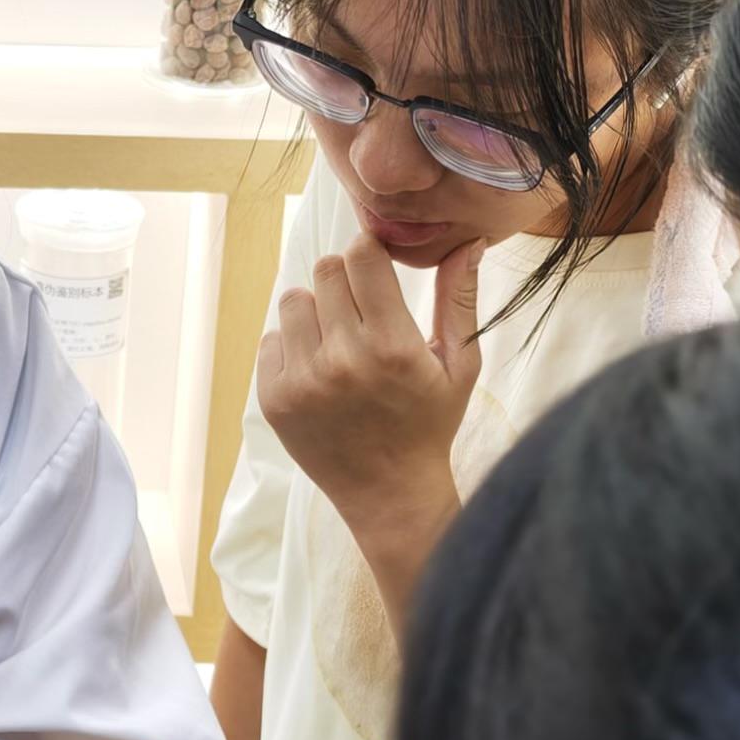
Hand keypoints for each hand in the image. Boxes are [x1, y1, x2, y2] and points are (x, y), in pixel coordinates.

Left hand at [255, 231, 483, 570]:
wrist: (391, 496)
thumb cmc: (429, 426)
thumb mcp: (459, 366)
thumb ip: (460, 300)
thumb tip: (467, 242)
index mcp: (393, 346)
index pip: (361, 254)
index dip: (369, 254)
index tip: (376, 273)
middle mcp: (344, 360)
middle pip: (326, 270)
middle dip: (344, 284)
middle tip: (360, 318)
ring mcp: (304, 381)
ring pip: (294, 300)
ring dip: (315, 314)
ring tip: (338, 347)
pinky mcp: (275, 399)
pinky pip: (272, 339)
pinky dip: (293, 349)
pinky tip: (319, 376)